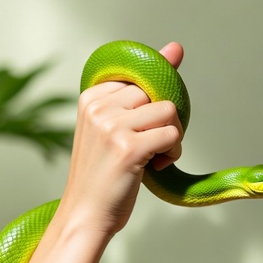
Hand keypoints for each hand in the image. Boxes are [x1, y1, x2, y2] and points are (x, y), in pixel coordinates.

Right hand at [61, 42, 185, 236]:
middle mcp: (98, 106)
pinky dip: (173, 153)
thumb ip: (143, 89)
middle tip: (148, 148)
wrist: (86, 215)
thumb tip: (176, 47)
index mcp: (91, 96)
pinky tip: (156, 167)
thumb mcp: (117, 126)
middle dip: (164, 123)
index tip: (139, 130)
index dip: (152, 107)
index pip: (143, 79)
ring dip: (173, 138)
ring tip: (154, 158)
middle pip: (158, 94)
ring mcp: (111, 126)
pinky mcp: (128, 148)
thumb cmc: (105, 174)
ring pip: (170, 112)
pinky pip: (172, 135)